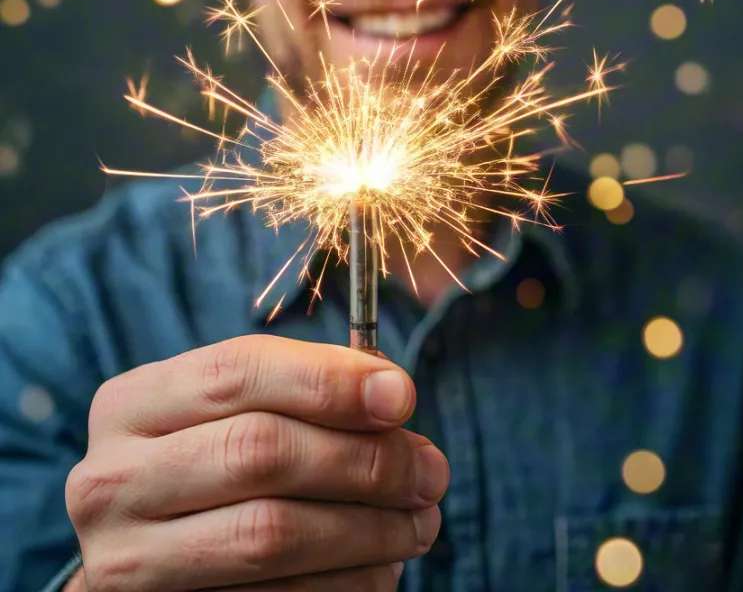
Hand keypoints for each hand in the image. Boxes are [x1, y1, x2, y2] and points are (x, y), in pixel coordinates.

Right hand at [66, 335, 447, 589]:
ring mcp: (127, 563)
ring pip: (269, 535)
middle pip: (259, 452)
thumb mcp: (229, 413)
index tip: (402, 395)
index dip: (329, 380)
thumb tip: (391, 395)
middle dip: (364, 460)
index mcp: (131, 406)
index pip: (238, 371)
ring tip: (420, 521)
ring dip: (368, 529)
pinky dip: (345, 584)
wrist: (143, 552)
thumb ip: (299, 390)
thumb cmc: (206, 465)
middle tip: (429, 471)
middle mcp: (113, 481)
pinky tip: (380, 568)